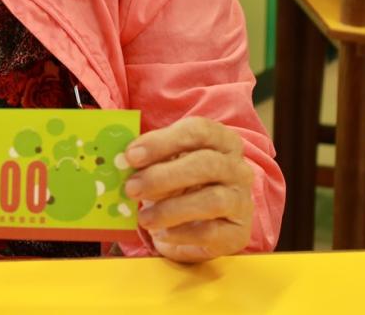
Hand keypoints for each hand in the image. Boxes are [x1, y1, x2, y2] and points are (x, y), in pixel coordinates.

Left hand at [122, 117, 253, 262]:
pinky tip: (161, 234)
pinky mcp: (238, 232)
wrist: (203, 227)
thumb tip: (123, 160)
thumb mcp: (166, 166)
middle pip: (205, 164)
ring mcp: (241, 200)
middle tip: (131, 187)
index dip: (162, 142)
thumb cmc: (181, 186)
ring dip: (170, 209)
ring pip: (211, 199)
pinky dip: (182, 233)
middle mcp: (237, 168)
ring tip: (143, 217)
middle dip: (163, 176)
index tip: (131, 155)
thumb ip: (149, 159)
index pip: (198, 131)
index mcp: (221, 140)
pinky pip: (211, 231)